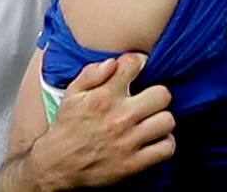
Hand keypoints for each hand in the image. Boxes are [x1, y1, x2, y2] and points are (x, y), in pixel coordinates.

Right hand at [29, 53, 174, 188]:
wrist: (59, 164)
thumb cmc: (68, 126)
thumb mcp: (71, 93)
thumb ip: (91, 73)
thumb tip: (112, 62)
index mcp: (103, 96)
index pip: (134, 65)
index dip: (138, 63)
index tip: (137, 68)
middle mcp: (119, 117)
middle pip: (162, 95)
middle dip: (156, 94)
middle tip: (148, 99)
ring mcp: (129, 141)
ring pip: (167, 121)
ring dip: (161, 119)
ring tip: (151, 120)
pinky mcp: (134, 163)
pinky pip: (166, 148)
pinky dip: (165, 143)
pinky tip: (154, 139)